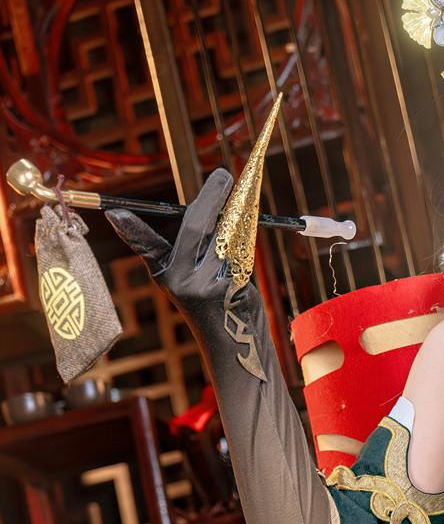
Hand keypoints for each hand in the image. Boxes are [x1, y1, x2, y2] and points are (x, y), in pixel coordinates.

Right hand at [105, 168, 264, 351]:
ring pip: (222, 237)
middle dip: (210, 198)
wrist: (233, 347)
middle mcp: (180, 281)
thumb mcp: (194, 282)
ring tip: (241, 193)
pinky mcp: (229, 289)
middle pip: (194, 228)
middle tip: (222, 176)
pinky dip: (246, 236)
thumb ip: (196, 251)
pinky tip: (250, 223)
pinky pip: (239, 253)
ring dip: (235, 212)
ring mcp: (205, 285)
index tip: (114, 213)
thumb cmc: (216, 308)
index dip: (132, 229)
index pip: (148, 246)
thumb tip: (211, 210)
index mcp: (166, 276)